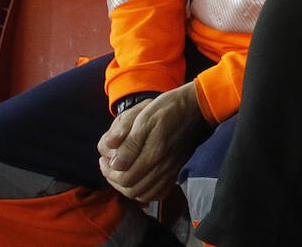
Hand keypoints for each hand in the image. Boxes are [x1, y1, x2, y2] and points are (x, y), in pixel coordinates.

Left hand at [97, 83, 209, 202]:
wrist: (198, 107)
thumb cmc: (169, 108)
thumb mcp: (145, 117)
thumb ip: (130, 142)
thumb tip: (115, 164)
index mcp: (154, 153)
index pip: (125, 178)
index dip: (109, 173)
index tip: (104, 160)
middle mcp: (164, 167)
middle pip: (132, 190)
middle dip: (115, 181)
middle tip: (109, 167)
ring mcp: (171, 171)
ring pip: (144, 195)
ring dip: (128, 188)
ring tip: (121, 173)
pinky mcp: (176, 171)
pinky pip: (159, 193)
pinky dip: (146, 192)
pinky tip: (139, 180)